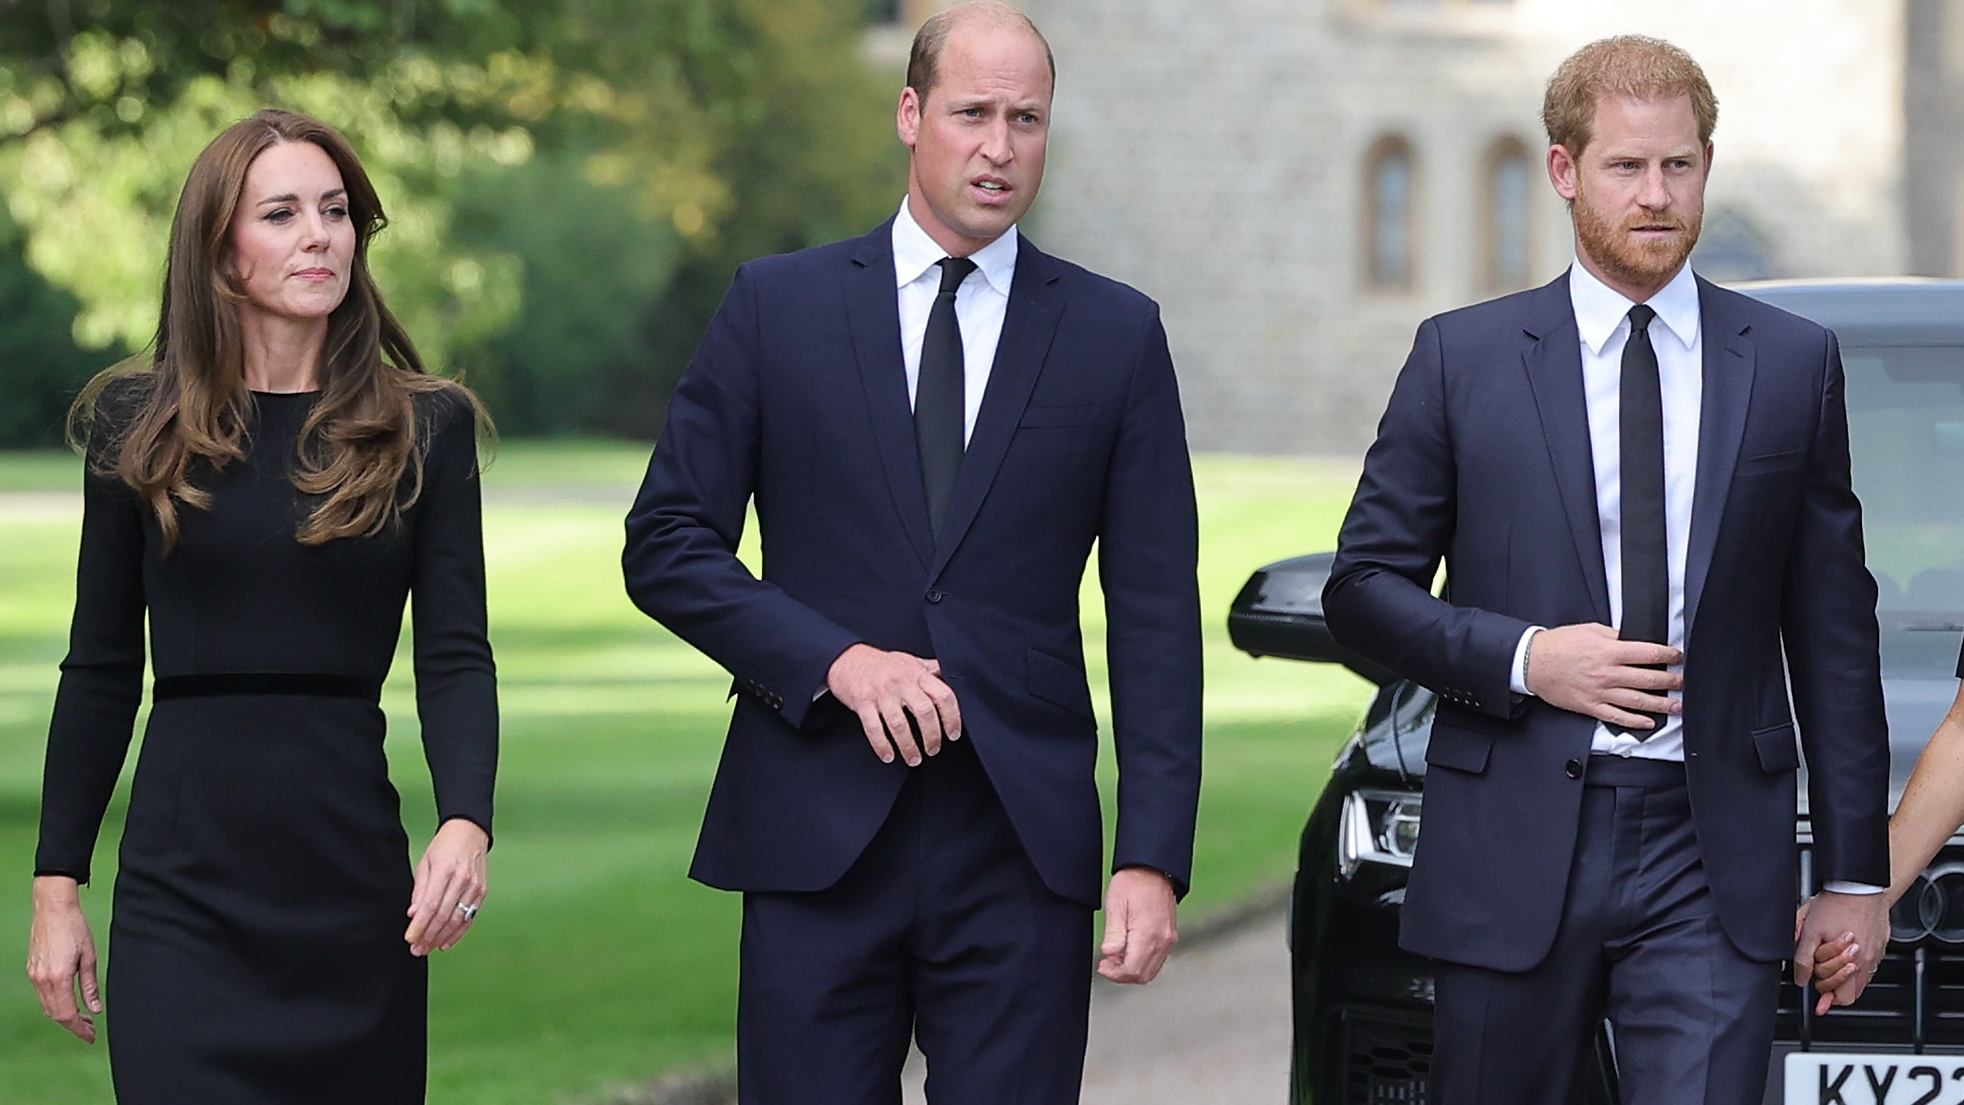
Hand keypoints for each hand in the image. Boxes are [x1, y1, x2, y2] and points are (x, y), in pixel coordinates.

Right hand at [25, 876, 100, 1042]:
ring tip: (84, 1017)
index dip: (79, 1029)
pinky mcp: (33, 969)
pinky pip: (43, 995)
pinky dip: (55, 1003)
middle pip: (55, 1014)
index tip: (91, 1037)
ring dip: (64, 1015)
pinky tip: (69, 1001)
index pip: (67, 1014)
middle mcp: (42, 979)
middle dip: (73, 1025)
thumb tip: (95, 1009)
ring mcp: (34, 975)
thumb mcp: (89, 957)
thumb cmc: (75, 928)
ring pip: (47, 1006)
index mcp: (58, 977)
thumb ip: (90, 986)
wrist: (53, 908)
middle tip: (91, 1029)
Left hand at [405, 818, 488, 956]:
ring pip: (457, 920)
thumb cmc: (444, 846)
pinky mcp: (482, 893)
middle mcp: (462, 879)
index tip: (409, 938)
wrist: (470, 833)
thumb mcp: (425, 863)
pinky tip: (445, 942)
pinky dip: (457, 933)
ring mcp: (475, 887)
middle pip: (443, 916)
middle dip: (428, 936)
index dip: (419, 926)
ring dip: (441, 938)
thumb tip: (413, 914)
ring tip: (428, 948)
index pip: (430, 905)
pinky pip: (469, 918)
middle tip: (416, 949)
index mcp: (445, 869)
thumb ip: (420, 890)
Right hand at [826, 643, 961, 766]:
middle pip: (924, 712)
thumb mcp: (909, 661)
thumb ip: (929, 670)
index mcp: (916, 674)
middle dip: (932, 736)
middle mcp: (901, 682)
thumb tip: (949, 675)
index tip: (953, 733)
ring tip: (914, 759)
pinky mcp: (862, 702)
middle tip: (933, 750)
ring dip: (909, 746)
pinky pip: (874, 728)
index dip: (952, 717)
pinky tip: (889, 755)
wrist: (847, 658)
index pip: (943, 695)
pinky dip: (882, 746)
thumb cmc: (880, 663)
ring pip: (900, 725)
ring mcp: (881, 692)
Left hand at [1097, 866, 1177, 984]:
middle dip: (1122, 975)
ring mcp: (1169, 939)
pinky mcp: (1170, 936)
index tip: (1102, 966)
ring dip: (1132, 969)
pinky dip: (1142, 962)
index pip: (1133, 970)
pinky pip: (1157, 960)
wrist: (1154, 868)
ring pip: (1151, 970)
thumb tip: (1110, 954)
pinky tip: (1129, 949)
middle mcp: (1163, 940)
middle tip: (1106, 963)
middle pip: (1143, 975)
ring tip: (1116, 956)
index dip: (1115, 974)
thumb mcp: (1116, 904)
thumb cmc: (1133, 882)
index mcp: (1148, 934)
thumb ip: (1114, 932)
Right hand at [1524, 623, 1682, 729]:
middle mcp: (1608, 673)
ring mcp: (1601, 692)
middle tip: (1683, 682)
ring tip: (1676, 705)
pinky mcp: (1591, 706)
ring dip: (1662, 704)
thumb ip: (1615, 636)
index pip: (1649, 654)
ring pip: (1639, 701)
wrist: (1533, 663)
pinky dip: (1636, 721)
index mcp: (1610, 651)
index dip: (1669, 656)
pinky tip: (1649, 722)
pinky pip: (1618, 716)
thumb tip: (1635, 640)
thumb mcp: (1590, 630)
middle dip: (1672, 681)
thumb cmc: (1558, 645)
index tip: (1678, 658)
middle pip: (1649, 679)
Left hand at [1794, 890, 1886, 1014]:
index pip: (1844, 997)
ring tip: (1830, 961)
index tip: (1820, 1002)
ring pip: (1861, 977)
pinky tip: (1842, 951)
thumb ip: (1803, 958)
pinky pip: (1869, 962)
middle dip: (1833, 985)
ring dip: (1844, 974)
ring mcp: (1877, 951)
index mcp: (1853, 961)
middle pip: (1853, 991)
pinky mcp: (1880, 942)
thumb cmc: (1835, 904)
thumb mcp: (1809, 931)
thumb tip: (1801, 978)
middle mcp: (1869, 960)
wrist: (1857, 884)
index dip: (1828, 998)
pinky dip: (1855, 962)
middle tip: (1820, 977)